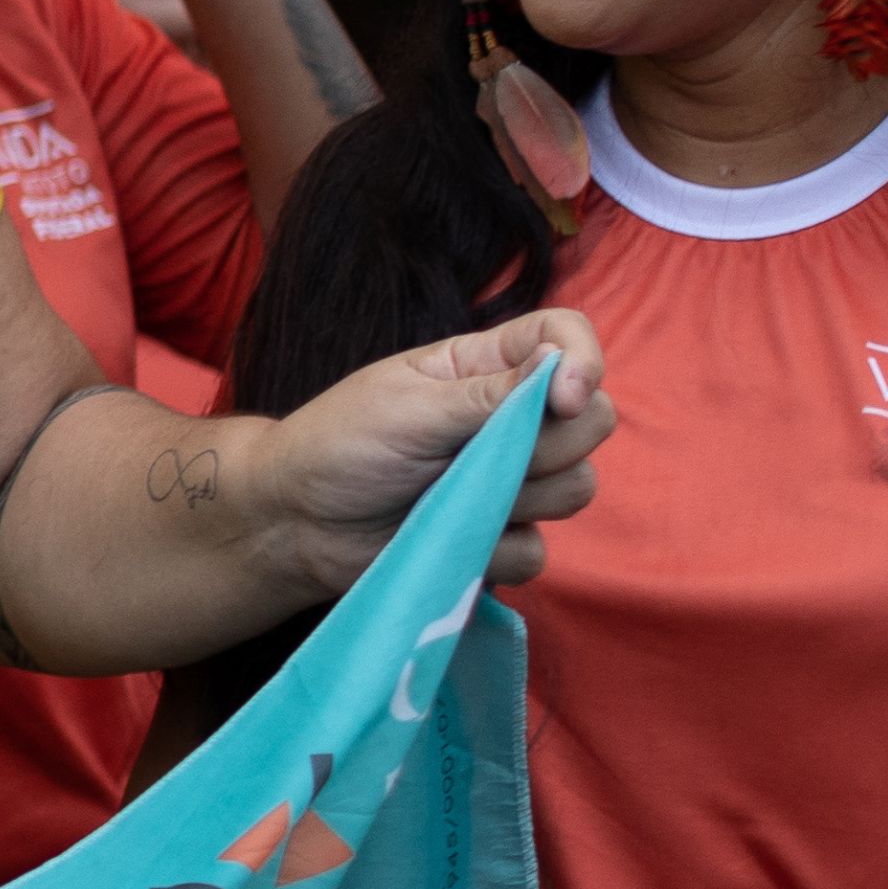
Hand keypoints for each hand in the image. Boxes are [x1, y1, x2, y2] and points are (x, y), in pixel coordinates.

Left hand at [262, 310, 613, 590]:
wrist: (294, 524)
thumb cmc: (337, 446)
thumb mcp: (406, 408)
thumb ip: (489, 394)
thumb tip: (561, 365)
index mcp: (483, 368)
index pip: (564, 338)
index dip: (584, 362)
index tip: (564, 399)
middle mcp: (507, 418)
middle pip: (592, 421)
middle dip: (549, 444)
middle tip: (471, 455)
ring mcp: (508, 479)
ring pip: (577, 488)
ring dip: (518, 498)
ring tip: (446, 495)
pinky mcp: (498, 535)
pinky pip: (538, 550)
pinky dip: (494, 549)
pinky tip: (446, 538)